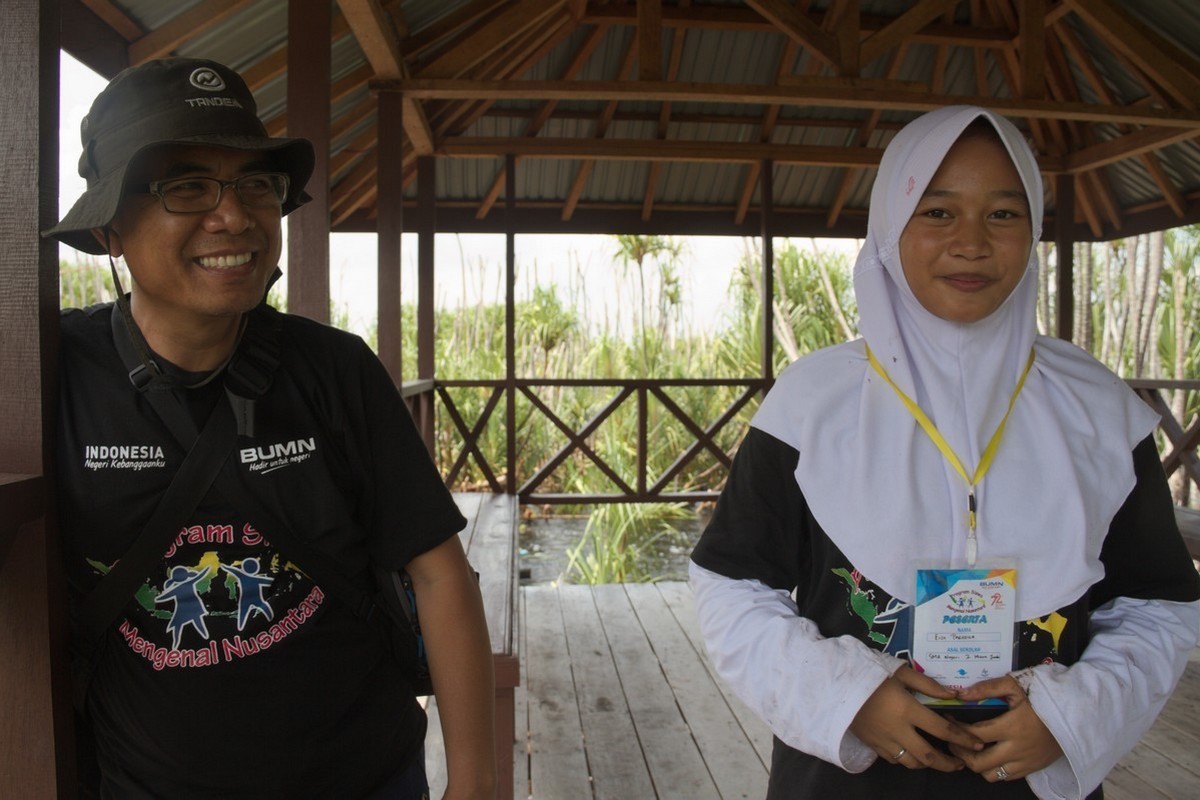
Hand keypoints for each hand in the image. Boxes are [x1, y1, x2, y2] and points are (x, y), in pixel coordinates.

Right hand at [849, 666, 983, 771]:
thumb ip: (927, 684)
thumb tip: (952, 693)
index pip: (942, 729)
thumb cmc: (870, 673)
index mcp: (908, 709)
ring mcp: (884, 740)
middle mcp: (898, 729)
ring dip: (928, 763)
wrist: (836, 684)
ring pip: (911, 762)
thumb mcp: (899, 672)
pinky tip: (911, 752)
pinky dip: (906, 759)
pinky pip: (894, 759)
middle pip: (928, 756)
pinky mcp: (872, 744)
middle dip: (948, 764)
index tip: (977, 742)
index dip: (962, 738)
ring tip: (937, 759)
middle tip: (960, 763)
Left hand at [947, 675, 1063, 782]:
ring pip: (991, 775)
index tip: (949, 719)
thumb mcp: (1016, 685)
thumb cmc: (1044, 696)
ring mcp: (1026, 762)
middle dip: (960, 752)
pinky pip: (1007, 777)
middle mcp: (1017, 749)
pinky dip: (994, 769)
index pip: (974, 735)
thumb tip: (961, 694)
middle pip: (978, 763)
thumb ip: (988, 688)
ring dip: (977, 765)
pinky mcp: (1034, 768)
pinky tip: (990, 755)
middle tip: (953, 740)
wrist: (1076, 712)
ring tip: (970, 750)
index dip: (956, 729)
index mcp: (1012, 727)